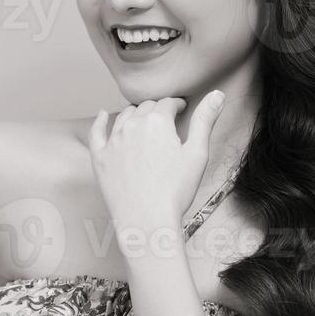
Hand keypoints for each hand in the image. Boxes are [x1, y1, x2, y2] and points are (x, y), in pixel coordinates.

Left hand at [88, 91, 225, 255]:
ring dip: (135, 114)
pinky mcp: (100, 157)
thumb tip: (217, 94)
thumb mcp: (197, 154)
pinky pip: (97, 132)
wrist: (146, 220)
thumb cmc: (175, 191)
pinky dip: (101, 121)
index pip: (168, 103)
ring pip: (124, 117)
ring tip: (143, 120)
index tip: (182, 109)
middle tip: (167, 119)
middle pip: (146, 107)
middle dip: (158, 110)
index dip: (177, 105)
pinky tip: (103, 115)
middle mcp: (132, 125)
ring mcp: (113, 141)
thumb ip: (205, 120)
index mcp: (157, 122)